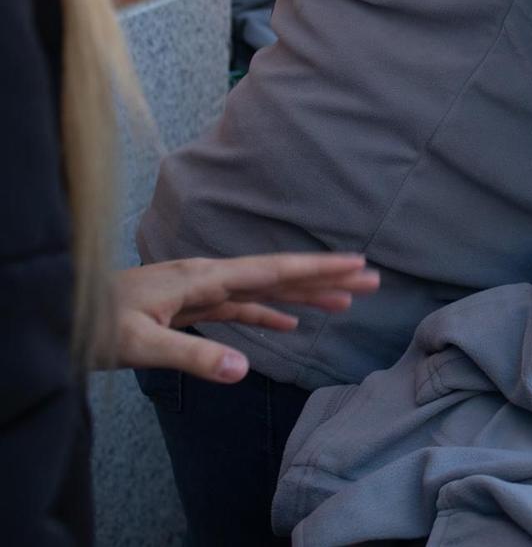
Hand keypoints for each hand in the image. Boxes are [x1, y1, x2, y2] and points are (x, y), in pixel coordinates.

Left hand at [108, 253, 379, 381]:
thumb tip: (247, 370)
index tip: (357, 264)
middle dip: (324, 278)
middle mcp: (207, 277)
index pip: (272, 272)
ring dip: (303, 297)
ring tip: (344, 302)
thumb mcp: (140, 345)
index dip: (317, 269)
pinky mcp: (186, 308)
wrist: (57, 312)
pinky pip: (239, 308)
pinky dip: (268, 315)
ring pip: (263, 292)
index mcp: (203, 278)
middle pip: (277, 276)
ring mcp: (197, 292)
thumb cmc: (93, 324)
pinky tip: (288, 326)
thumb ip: (194, 357)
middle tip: (371, 279)